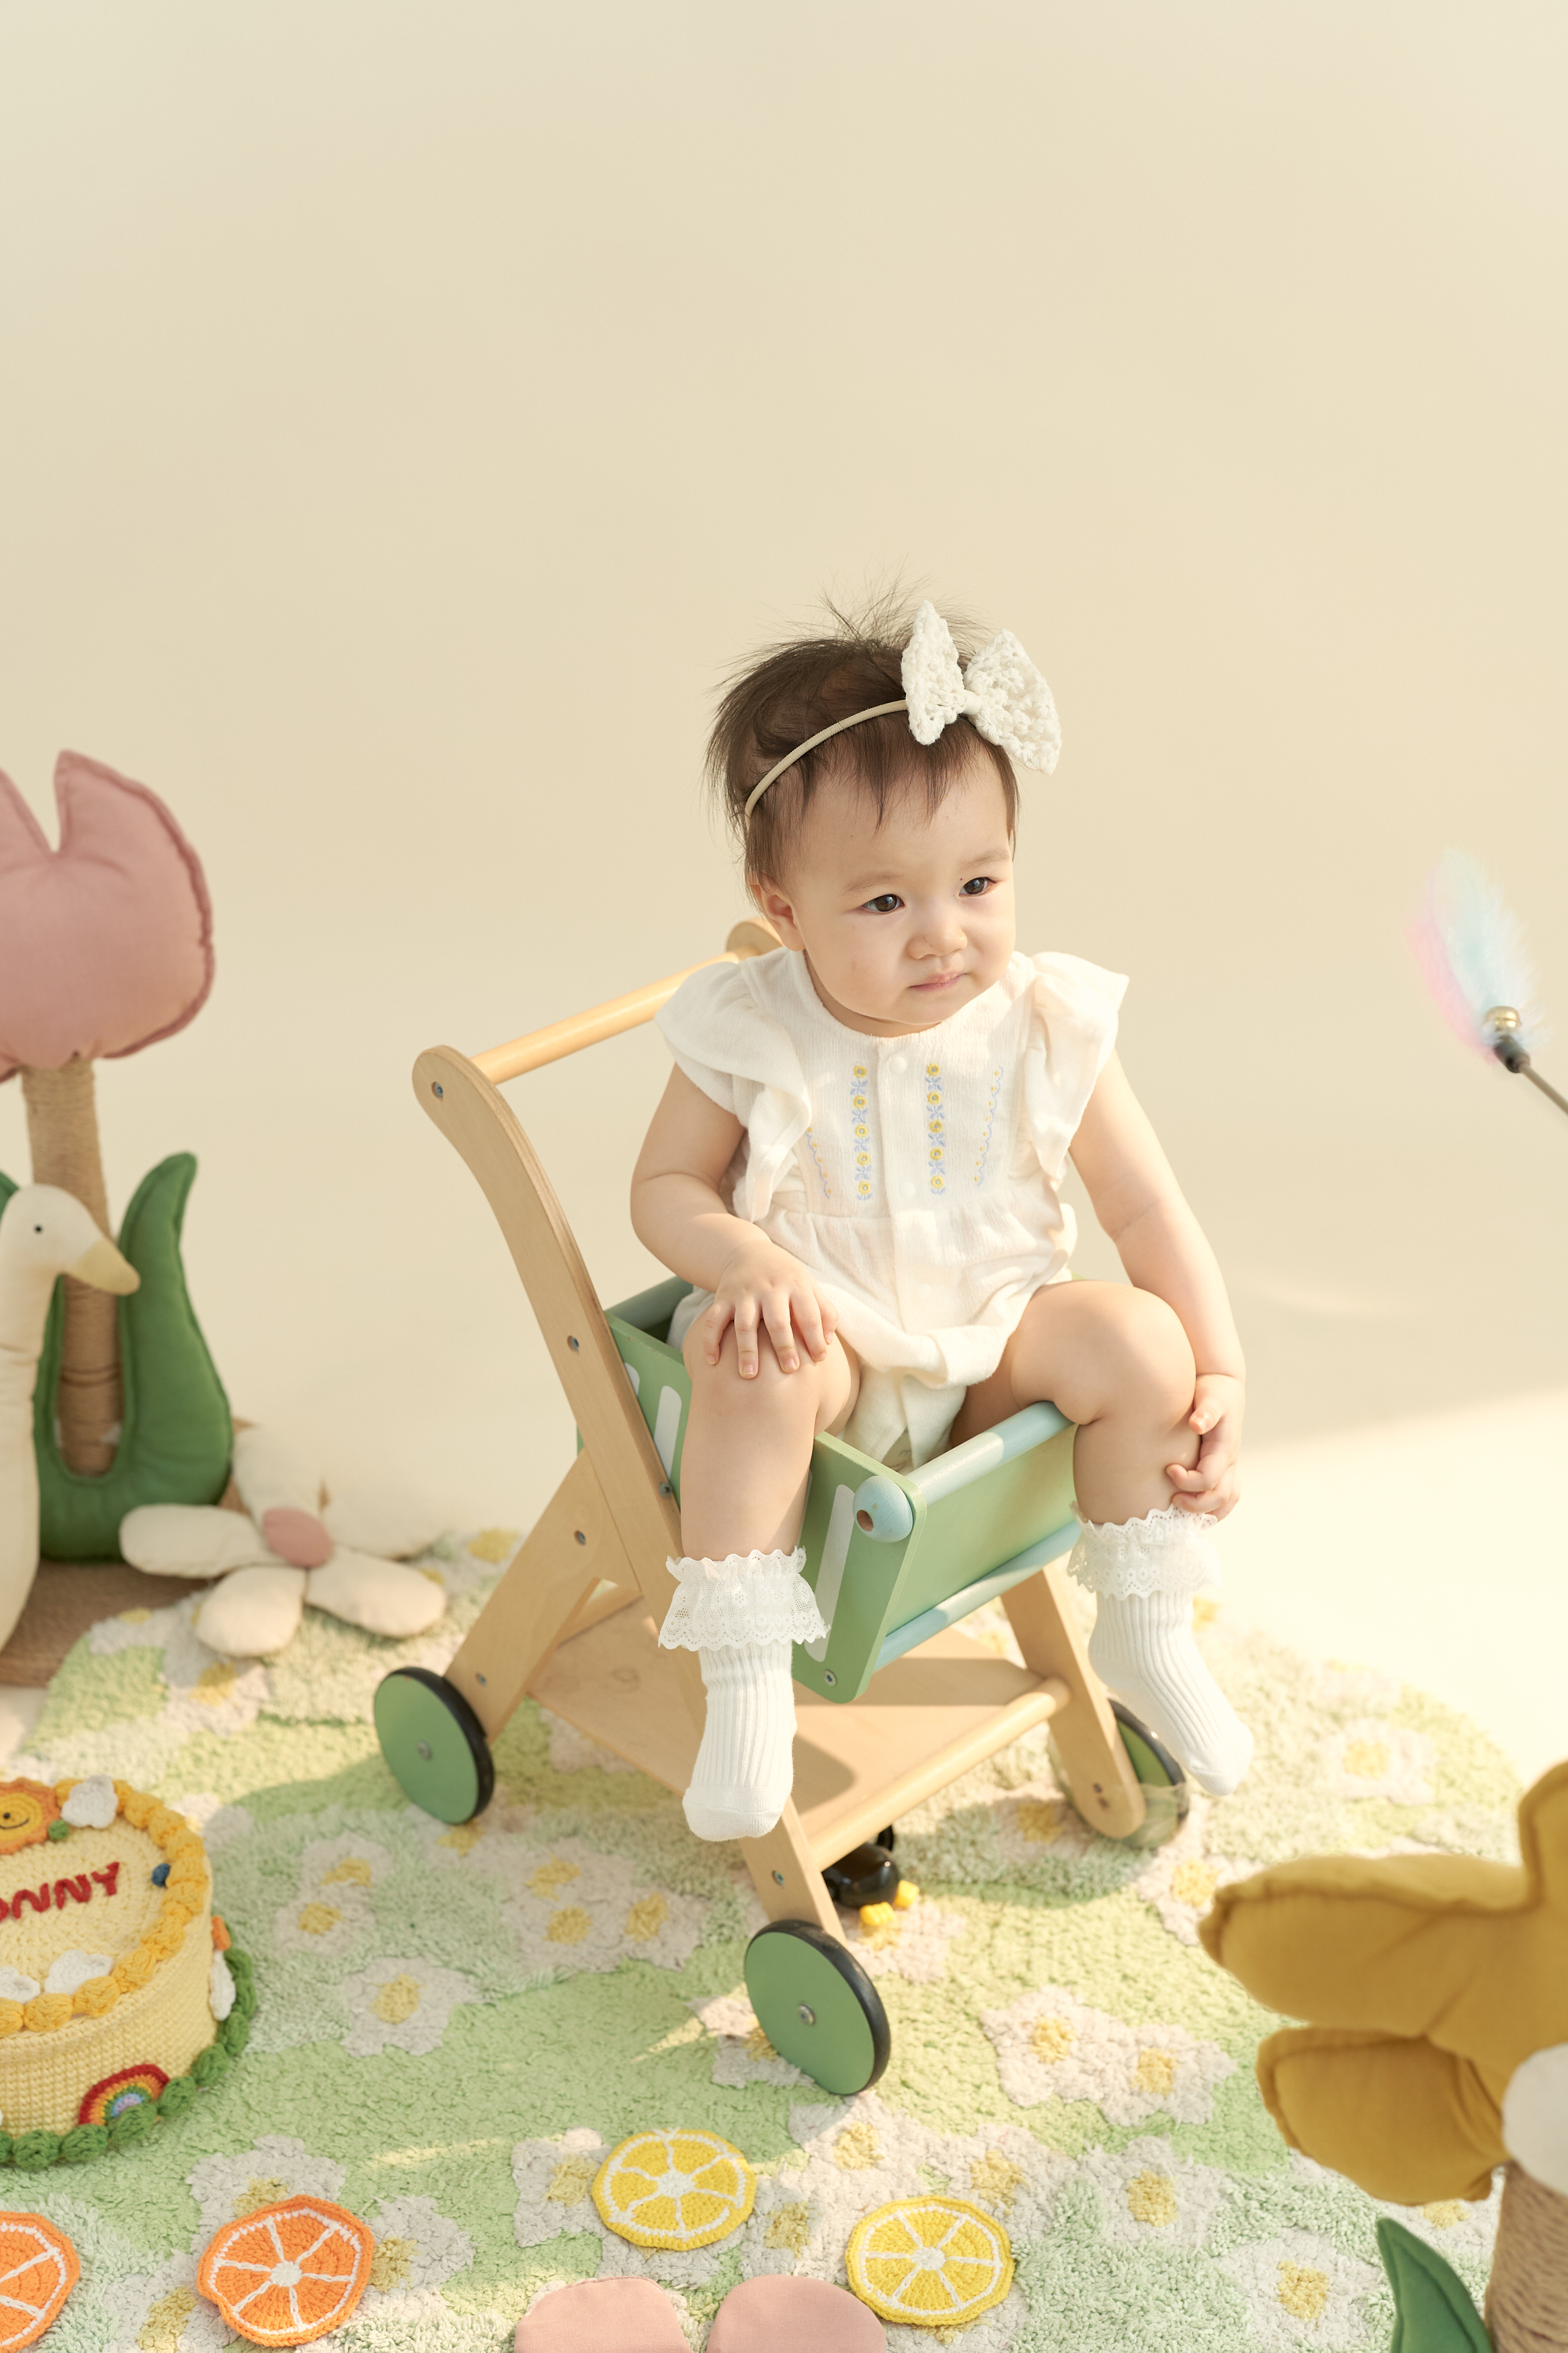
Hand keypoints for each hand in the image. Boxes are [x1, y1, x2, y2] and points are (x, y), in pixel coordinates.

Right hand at [704, 1237, 838, 1377]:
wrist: (748, 1251)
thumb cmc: (786, 1277)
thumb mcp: (809, 1285)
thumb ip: (824, 1312)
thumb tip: (828, 1344)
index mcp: (795, 1286)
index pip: (808, 1315)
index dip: (815, 1338)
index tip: (818, 1360)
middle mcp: (769, 1288)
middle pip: (777, 1321)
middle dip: (784, 1346)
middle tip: (789, 1370)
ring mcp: (743, 1293)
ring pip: (745, 1324)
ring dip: (747, 1350)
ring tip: (750, 1375)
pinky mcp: (722, 1297)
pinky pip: (713, 1320)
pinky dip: (710, 1340)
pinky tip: (713, 1361)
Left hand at [1165, 1372, 1243, 1518]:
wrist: (1222, 1384)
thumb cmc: (1213, 1390)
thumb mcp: (1211, 1396)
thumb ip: (1206, 1410)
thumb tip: (1196, 1424)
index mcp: (1224, 1449)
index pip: (1209, 1479)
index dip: (1187, 1482)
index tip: (1168, 1469)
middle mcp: (1229, 1461)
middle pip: (1219, 1498)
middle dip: (1195, 1504)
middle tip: (1172, 1499)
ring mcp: (1228, 1466)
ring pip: (1226, 1501)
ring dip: (1206, 1513)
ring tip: (1182, 1514)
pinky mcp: (1222, 1466)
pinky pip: (1223, 1496)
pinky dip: (1210, 1509)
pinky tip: (1190, 1512)